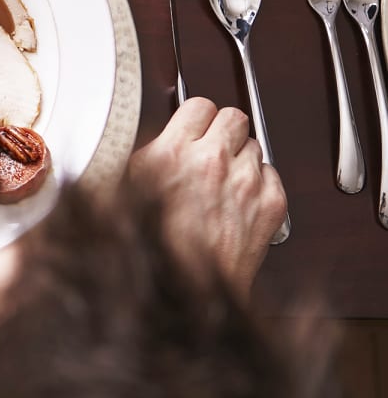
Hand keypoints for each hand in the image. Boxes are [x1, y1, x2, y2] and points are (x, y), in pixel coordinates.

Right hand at [127, 97, 286, 294]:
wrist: (192, 292)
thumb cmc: (157, 251)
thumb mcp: (124, 198)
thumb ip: (138, 163)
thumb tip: (142, 145)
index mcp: (171, 155)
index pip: (198, 105)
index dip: (196, 117)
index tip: (192, 127)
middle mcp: (212, 161)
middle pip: (233, 116)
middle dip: (223, 130)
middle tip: (212, 147)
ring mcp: (246, 181)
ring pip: (255, 144)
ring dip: (241, 156)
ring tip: (224, 178)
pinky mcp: (271, 203)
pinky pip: (273, 172)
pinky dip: (261, 181)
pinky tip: (241, 197)